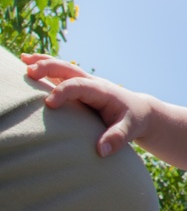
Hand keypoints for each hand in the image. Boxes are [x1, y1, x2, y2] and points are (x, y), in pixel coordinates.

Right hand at [22, 53, 151, 157]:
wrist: (138, 110)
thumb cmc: (133, 120)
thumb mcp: (130, 129)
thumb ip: (117, 138)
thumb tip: (101, 150)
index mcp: (102, 91)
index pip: (80, 86)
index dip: (64, 92)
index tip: (49, 104)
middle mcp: (92, 83)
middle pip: (69, 70)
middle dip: (49, 68)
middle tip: (30, 72)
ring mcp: (84, 83)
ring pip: (63, 68)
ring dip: (43, 63)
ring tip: (23, 59)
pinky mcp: (79, 87)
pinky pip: (60, 75)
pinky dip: (45, 68)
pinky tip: (28, 64)